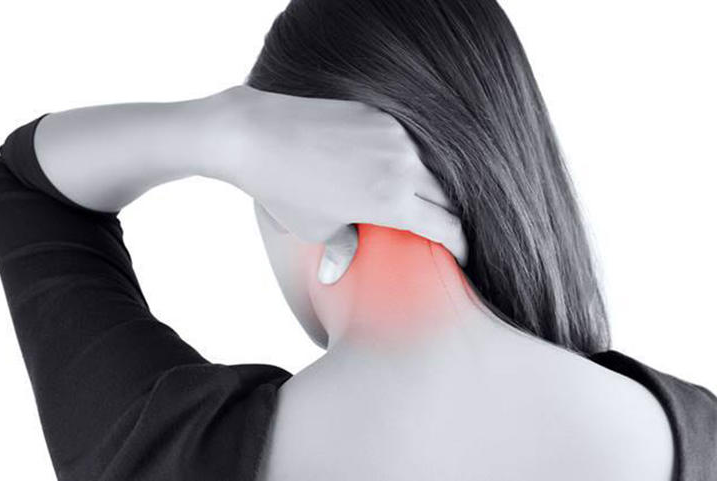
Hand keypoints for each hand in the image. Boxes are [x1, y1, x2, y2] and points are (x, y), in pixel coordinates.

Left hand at [210, 85, 467, 282]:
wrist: (257, 134)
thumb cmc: (283, 189)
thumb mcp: (316, 228)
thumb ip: (343, 246)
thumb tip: (337, 273)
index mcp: (393, 201)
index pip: (447, 227)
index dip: (459, 247)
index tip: (459, 258)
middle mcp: (403, 165)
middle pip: (447, 198)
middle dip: (448, 219)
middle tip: (442, 233)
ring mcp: (394, 135)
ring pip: (431, 168)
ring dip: (431, 189)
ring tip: (422, 204)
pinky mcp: (380, 115)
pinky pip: (410, 143)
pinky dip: (410, 162)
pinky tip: (397, 171)